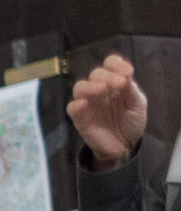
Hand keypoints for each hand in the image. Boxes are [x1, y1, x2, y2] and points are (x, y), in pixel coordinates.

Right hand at [67, 53, 146, 170]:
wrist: (124, 146)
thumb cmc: (131, 123)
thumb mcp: (137, 104)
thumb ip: (131, 89)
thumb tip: (126, 73)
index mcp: (114, 82)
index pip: (110, 64)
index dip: (117, 64)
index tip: (128, 72)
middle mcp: (100, 89)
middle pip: (96, 73)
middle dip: (108, 76)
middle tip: (120, 84)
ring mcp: (88, 103)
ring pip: (80, 87)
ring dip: (91, 86)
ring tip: (102, 90)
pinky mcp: (79, 117)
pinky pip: (72, 107)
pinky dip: (77, 104)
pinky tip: (85, 104)